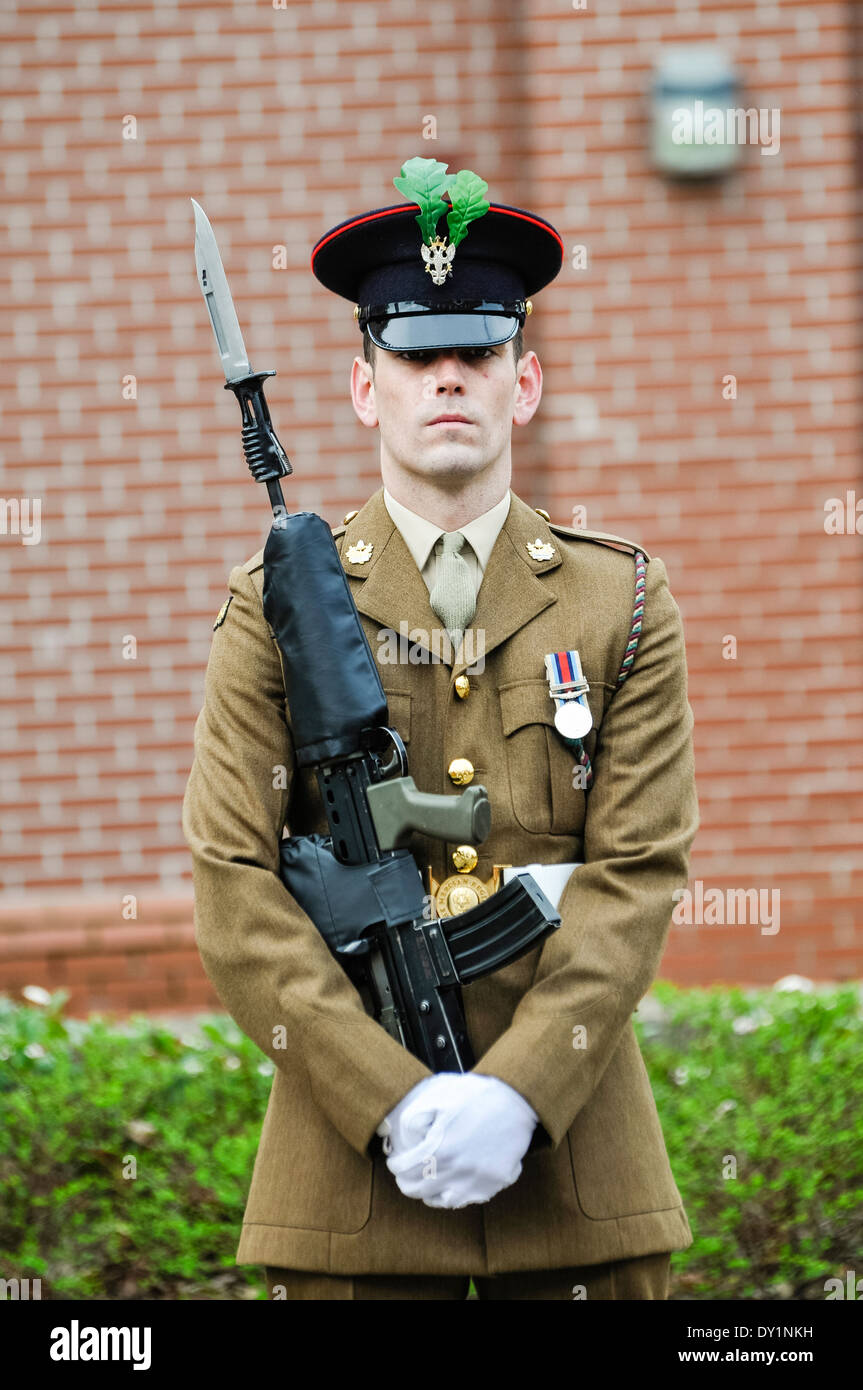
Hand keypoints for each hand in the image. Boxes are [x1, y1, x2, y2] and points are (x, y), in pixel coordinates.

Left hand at [378, 1072, 537, 1208]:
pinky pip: (465, 1200)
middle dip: (406, 1181)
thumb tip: (390, 1131)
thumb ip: (412, 1115)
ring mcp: (475, 1182)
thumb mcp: (439, 1095)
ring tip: (426, 1179)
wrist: (517, 1101)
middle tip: (405, 1172)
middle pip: (418, 1190)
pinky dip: (452, 1195)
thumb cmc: (477, 1094)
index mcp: (439, 1150)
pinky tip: (450, 1183)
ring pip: (440, 1201)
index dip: (395, 1165)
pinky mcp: (491, 1184)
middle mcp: (456, 1172)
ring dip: (428, 1191)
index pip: (404, 1171)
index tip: (395, 1161)